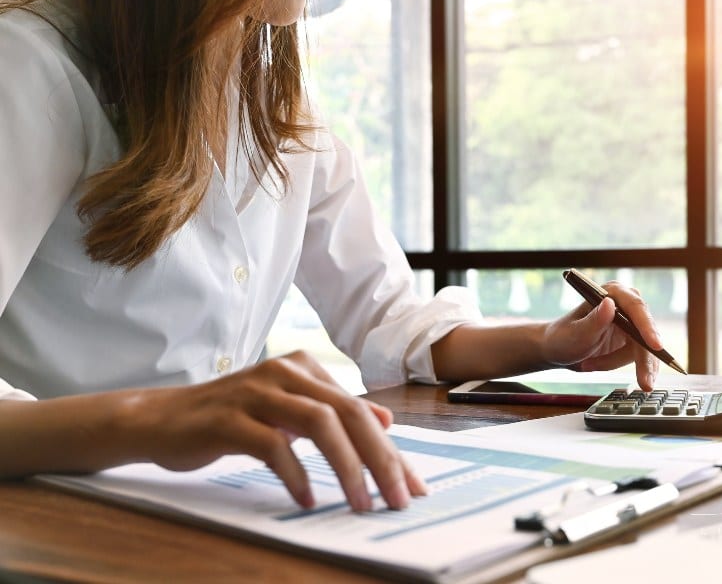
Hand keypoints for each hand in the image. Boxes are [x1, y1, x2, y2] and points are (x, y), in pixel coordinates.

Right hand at [120, 350, 426, 510]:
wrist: (160, 418)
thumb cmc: (231, 418)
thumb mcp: (288, 411)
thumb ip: (333, 412)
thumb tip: (384, 420)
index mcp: (304, 369)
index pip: (360, 411)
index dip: (391, 451)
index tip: (412, 487)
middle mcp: (285, 372)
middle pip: (348, 413)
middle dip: (380, 459)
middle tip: (397, 499)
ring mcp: (256, 391)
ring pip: (318, 423)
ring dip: (346, 467)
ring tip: (359, 503)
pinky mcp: (227, 418)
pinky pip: (271, 445)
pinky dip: (294, 474)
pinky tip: (305, 500)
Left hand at [541, 281, 660, 390]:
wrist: (557, 350)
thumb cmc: (562, 338)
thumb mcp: (576, 333)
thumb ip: (594, 321)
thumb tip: (610, 304)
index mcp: (612, 293)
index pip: (636, 308)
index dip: (647, 327)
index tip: (655, 346)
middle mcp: (625, 304)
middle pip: (645, 332)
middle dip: (643, 359)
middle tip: (645, 383)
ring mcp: (630, 322)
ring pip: (642, 349)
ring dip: (616, 362)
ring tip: (589, 365)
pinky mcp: (632, 339)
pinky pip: (638, 357)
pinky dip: (618, 365)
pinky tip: (597, 365)